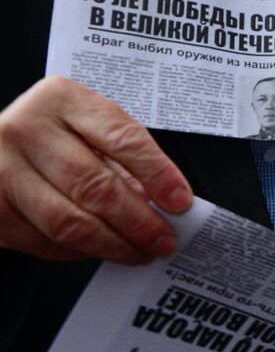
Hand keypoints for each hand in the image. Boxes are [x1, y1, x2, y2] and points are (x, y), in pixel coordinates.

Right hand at [0, 76, 191, 263]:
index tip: (180, 202)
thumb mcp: (83, 125)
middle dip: (138, 221)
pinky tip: (97, 249)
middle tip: (163, 239)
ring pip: (69, 221)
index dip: (158, 174)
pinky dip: (77, 252)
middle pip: (96, 186)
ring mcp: (1, 169)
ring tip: (138, 252)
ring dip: (112, 244)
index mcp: (62, 99)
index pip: (123, 139)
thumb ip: (121, 156)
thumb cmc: (46, 132)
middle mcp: (27, 130)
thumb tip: (164, 202)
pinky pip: (43, 240)